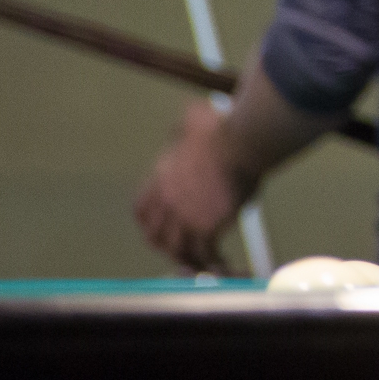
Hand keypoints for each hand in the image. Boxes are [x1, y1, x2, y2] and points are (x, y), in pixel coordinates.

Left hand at [134, 101, 249, 273]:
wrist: (237, 144)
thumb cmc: (220, 128)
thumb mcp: (193, 119)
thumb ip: (186, 126)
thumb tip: (191, 115)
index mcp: (159, 179)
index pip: (141, 210)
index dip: (148, 221)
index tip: (158, 226)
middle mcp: (166, 202)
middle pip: (155, 235)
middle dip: (165, 245)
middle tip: (180, 250)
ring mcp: (185, 217)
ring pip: (177, 249)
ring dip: (188, 258)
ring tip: (202, 262)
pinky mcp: (207, 227)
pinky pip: (205, 253)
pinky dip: (213, 262)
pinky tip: (224, 264)